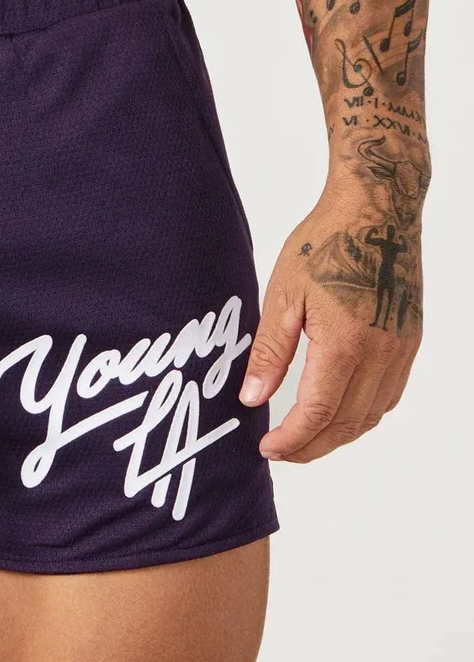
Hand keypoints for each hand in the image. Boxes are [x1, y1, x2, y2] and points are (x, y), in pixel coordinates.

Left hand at [238, 185, 420, 461]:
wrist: (377, 210)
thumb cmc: (326, 244)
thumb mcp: (283, 296)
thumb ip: (270, 353)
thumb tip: (252, 400)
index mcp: (345, 345)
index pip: (317, 414)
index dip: (291, 439)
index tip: (267, 449)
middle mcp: (381, 354)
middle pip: (346, 423)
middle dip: (312, 446)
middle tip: (281, 451)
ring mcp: (401, 349)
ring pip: (372, 415)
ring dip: (339, 434)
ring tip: (306, 437)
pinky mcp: (409, 341)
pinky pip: (389, 394)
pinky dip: (363, 414)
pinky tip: (340, 411)